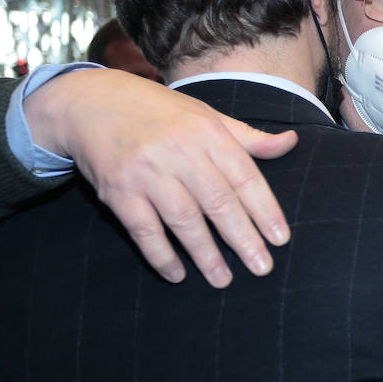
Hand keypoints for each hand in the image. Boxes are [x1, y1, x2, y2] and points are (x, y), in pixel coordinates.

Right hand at [26, 69, 297, 287]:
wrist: (92, 102)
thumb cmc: (160, 113)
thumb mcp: (206, 116)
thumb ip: (247, 137)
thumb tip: (291, 142)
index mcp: (206, 132)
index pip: (244, 176)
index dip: (265, 210)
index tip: (280, 239)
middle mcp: (179, 151)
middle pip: (218, 202)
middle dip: (243, 239)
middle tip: (261, 267)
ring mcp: (146, 172)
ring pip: (184, 220)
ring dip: (205, 254)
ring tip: (223, 279)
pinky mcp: (118, 191)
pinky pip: (145, 231)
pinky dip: (162, 256)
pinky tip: (178, 274)